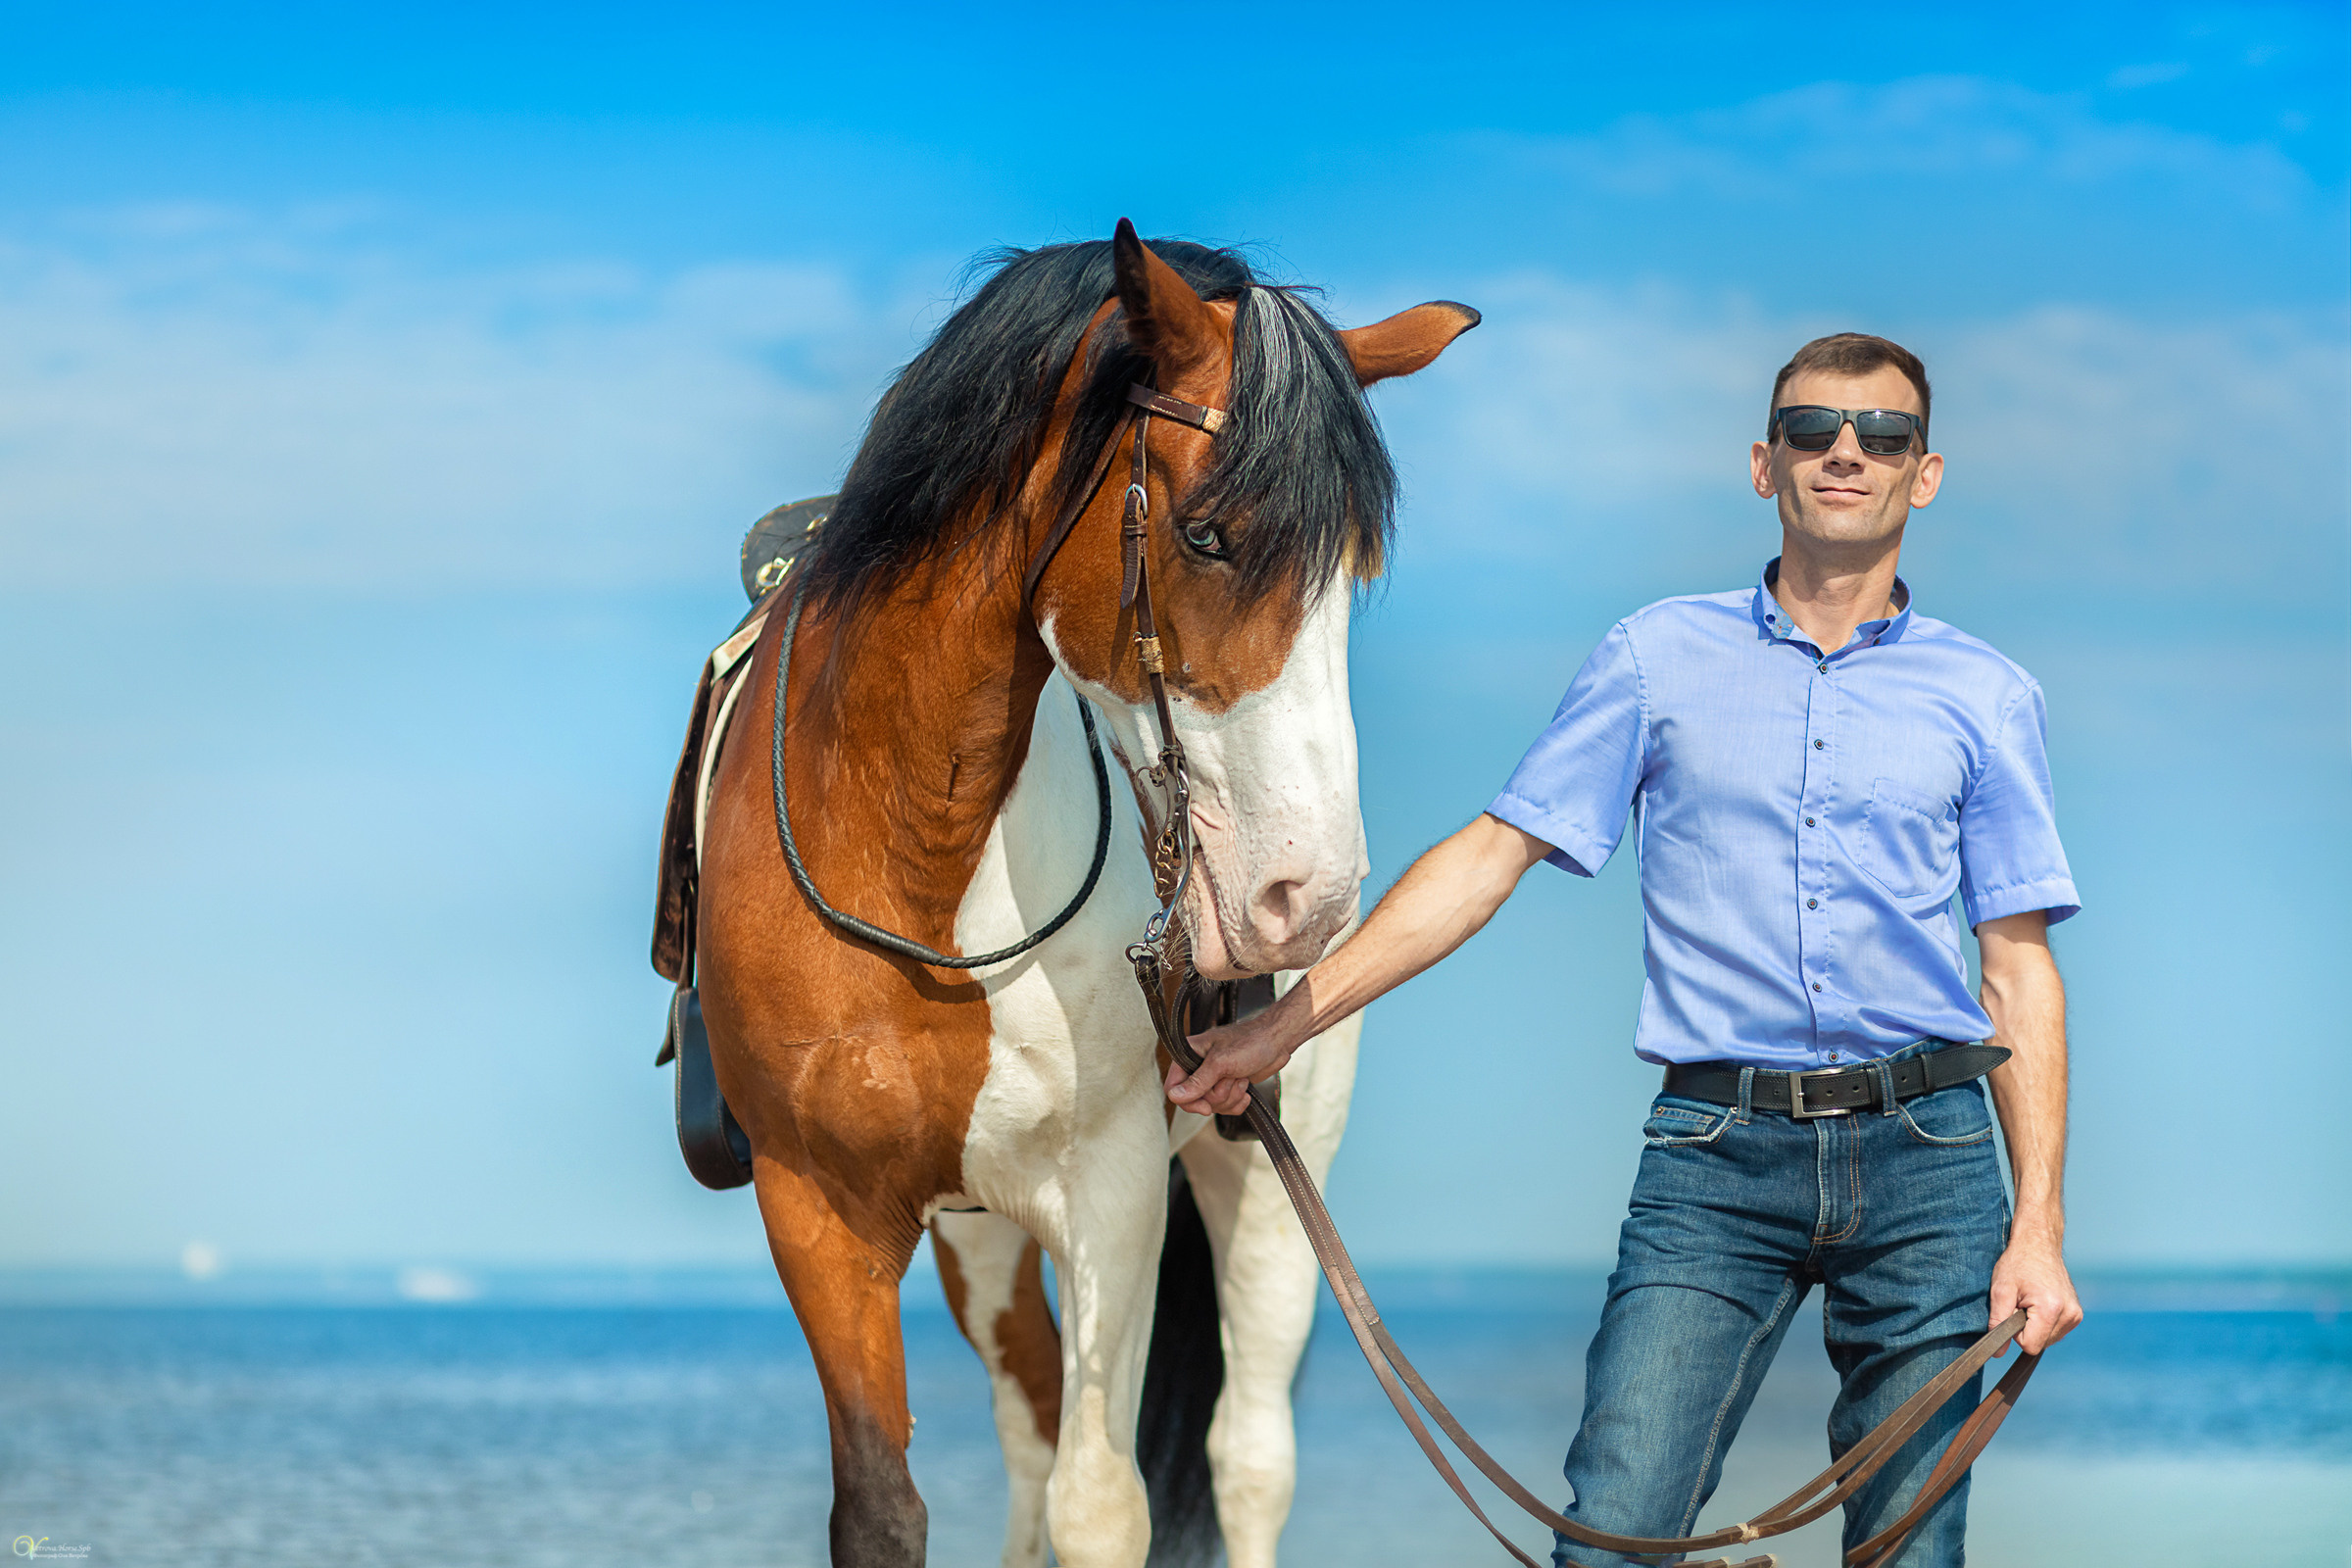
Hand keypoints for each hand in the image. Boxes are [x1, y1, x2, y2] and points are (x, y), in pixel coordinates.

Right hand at [1165, 1009, 1293, 1116]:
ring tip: (1241, 1078)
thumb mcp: (1221, 1063)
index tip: (1207, 1107)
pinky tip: (1246, 1088)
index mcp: (1189, 1053)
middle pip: (1195, 1100)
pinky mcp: (1227, 1086)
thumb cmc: (1250, 1042)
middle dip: (1218, 1095)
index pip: (1174, 1087)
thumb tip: (1174, 1097)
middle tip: (1231, 1079)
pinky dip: (1238, 1101)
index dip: (1189, 1101)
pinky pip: (1225, 1107)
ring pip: (1212, 1105)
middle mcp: (1198, 1066)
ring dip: (1231, 1096)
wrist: (1277, 1042)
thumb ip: (1197, 1082)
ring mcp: (1213, 1078)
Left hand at [1989, 1231, 2082, 1354]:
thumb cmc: (2017, 1263)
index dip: (2015, 1333)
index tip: (2013, 1311)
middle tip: (2021, 1302)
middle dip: (2026, 1329)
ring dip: (2035, 1326)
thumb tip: (1998, 1353)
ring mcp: (2076, 1315)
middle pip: (2040, 1344)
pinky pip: (2055, 1331)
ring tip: (2030, 1300)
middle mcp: (2070, 1314)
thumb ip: (1998, 1323)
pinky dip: (2044, 1322)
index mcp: (2051, 1309)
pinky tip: (2040, 1303)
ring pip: (2048, 1340)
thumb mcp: (2000, 1291)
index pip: (2030, 1345)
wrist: (2038, 1244)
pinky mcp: (2077, 1314)